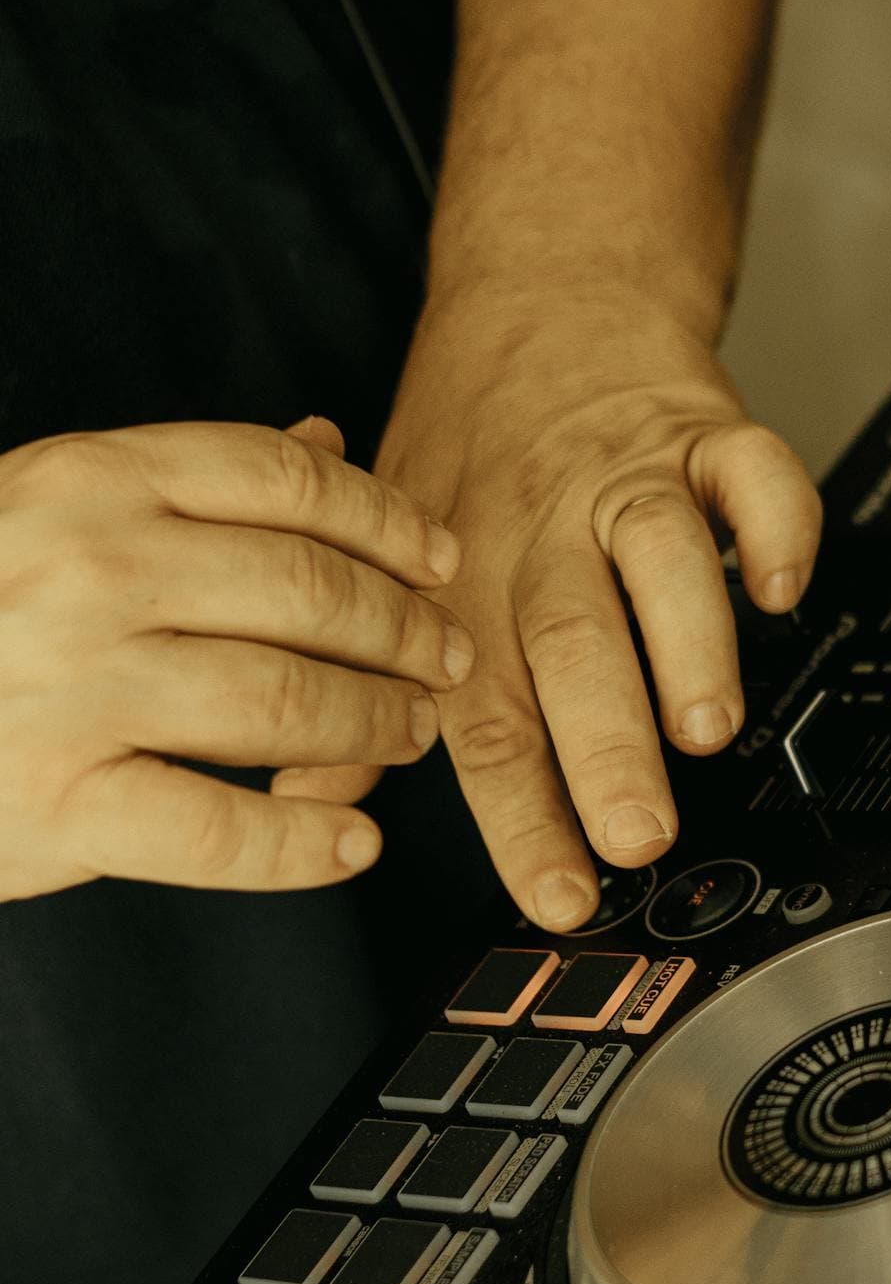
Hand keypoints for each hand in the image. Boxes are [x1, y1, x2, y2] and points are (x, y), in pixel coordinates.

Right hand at [0, 414, 474, 902]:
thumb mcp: (51, 503)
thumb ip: (188, 477)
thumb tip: (324, 439)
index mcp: (87, 481)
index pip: (283, 482)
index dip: (387, 521)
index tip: (439, 559)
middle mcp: (88, 572)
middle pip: (306, 590)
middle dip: (403, 630)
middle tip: (446, 660)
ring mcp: (74, 689)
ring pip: (283, 702)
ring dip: (374, 723)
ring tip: (409, 734)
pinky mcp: (58, 804)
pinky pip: (221, 830)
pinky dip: (304, 844)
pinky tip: (352, 843)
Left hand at [273, 303, 821, 929]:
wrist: (544, 285)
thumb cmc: (472, 439)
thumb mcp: (390, 552)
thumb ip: (362, 687)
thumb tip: (308, 807)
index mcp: (465, 579)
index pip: (486, 713)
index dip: (523, 815)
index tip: (563, 895)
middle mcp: (544, 529)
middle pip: (570, 641)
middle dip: (604, 745)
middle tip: (636, 830)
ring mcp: (629, 475)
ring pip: (659, 556)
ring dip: (686, 640)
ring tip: (705, 724)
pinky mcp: (707, 427)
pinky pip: (756, 469)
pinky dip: (778, 524)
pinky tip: (782, 586)